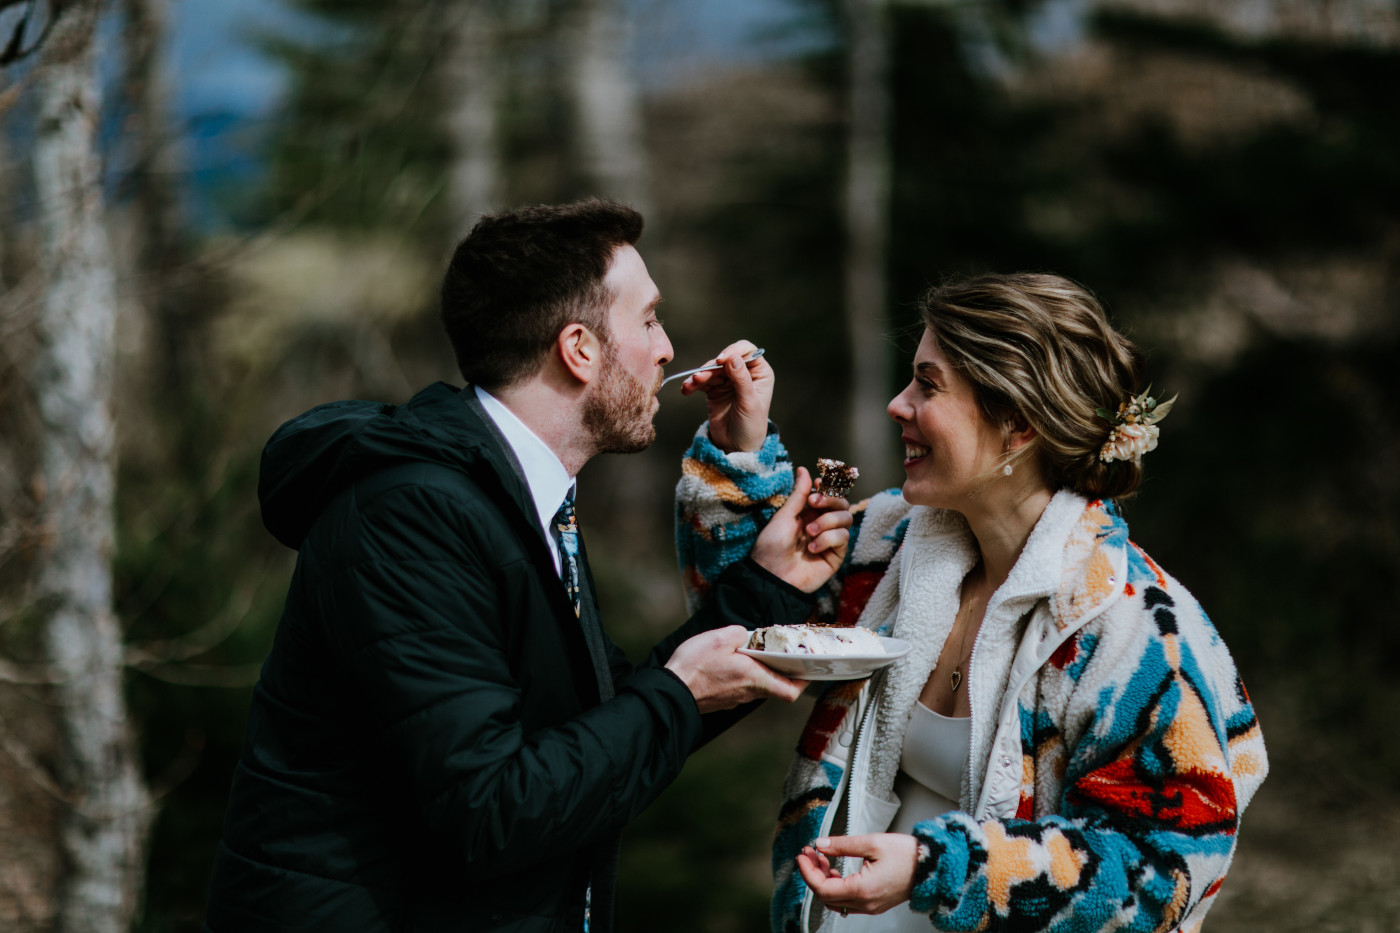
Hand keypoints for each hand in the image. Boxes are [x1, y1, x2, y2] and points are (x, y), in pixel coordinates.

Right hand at [665, 625, 807, 713]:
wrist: (670, 692)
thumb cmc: (695, 667)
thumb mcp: (721, 638)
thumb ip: (740, 634)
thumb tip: (746, 636)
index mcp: (754, 678)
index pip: (790, 691)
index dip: (803, 681)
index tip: (807, 668)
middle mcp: (748, 693)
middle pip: (775, 686)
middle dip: (780, 669)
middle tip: (781, 653)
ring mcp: (735, 699)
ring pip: (756, 686)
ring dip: (759, 671)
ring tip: (753, 653)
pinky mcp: (722, 700)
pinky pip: (740, 687)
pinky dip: (742, 676)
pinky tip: (731, 662)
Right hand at [679, 339, 772, 452]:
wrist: (736, 447)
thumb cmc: (750, 426)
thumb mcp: (749, 403)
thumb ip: (742, 379)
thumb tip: (733, 358)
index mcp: (760, 373)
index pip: (747, 351)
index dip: (733, 351)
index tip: (721, 360)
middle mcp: (744, 373)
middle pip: (725, 359)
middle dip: (711, 367)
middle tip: (699, 377)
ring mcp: (728, 381)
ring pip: (712, 369)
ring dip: (700, 376)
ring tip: (690, 385)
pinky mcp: (714, 390)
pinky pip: (702, 381)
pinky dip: (693, 384)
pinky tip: (686, 389)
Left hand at [751, 467, 851, 592]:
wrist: (772, 575)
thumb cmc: (772, 546)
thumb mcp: (784, 516)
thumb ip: (799, 494)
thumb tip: (803, 469)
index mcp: (808, 513)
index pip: (829, 494)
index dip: (828, 487)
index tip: (818, 484)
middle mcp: (822, 524)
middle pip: (842, 503)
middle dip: (829, 500)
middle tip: (813, 504)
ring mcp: (830, 540)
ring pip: (846, 518)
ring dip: (827, 521)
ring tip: (809, 532)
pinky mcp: (836, 555)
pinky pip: (844, 537)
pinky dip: (828, 538)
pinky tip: (813, 548)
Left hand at [797, 833, 918, 916]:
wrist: (932, 867)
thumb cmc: (907, 854)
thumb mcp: (872, 843)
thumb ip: (842, 845)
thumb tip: (820, 845)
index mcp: (862, 890)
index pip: (822, 888)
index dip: (807, 872)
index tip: (802, 854)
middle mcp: (865, 904)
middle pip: (826, 896)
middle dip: (813, 873)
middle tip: (809, 852)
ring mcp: (870, 907)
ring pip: (835, 900)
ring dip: (824, 879)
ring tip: (822, 857)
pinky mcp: (875, 904)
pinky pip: (847, 901)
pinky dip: (836, 886)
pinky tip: (835, 868)